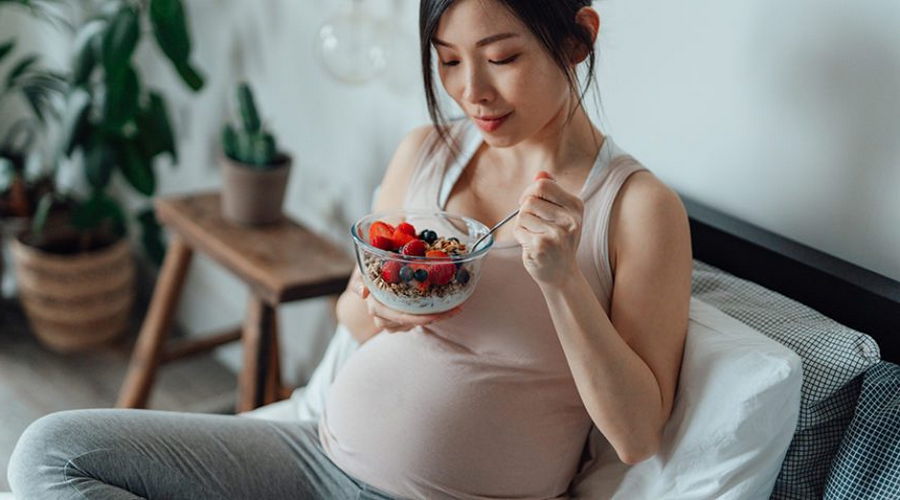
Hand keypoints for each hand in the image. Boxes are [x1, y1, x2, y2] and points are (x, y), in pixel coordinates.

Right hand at [351, 268, 463, 332]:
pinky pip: (417, 321)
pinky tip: (446, 306)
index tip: (438, 314)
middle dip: (434, 318)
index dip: (420, 318)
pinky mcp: (401, 320)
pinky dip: (432, 315)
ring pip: (416, 324)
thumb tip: (364, 293)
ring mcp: (392, 321)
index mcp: (375, 305)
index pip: (400, 317)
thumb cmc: (369, 267)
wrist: (370, 272)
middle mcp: (382, 317)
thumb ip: (360, 279)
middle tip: (456, 309)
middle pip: (411, 323)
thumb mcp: (362, 269)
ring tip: (456, 306)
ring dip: (436, 317)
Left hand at [514, 171, 584, 286]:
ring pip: (522, 214)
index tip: (529, 202)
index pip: (543, 184)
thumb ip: (551, 192)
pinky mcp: (541, 246)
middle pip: (530, 199)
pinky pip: (518, 230)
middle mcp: (569, 219)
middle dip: (525, 210)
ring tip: (535, 235)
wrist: (562, 274)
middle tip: (533, 223)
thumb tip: (540, 173)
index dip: (530, 191)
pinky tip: (532, 245)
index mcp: (576, 206)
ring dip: (522, 225)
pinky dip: (520, 236)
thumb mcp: (561, 213)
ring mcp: (556, 233)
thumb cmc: (559, 240)